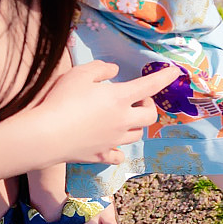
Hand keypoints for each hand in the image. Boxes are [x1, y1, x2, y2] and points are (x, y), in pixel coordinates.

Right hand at [35, 60, 179, 164]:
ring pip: (137, 135)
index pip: (151, 85)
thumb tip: (114, 70)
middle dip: (148, 106)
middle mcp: (122, 121)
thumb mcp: (80, 74)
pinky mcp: (102, 155)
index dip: (165, 78)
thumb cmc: (62, 100)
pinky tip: (113, 145)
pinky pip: (119, 155)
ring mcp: (114, 140)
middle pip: (150, 117)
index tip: (175, 72)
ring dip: (136, 125)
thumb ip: (100, 68)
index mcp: (120, 98)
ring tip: (124, 118)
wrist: (47, 135)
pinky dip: (119, 150)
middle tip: (138, 100)